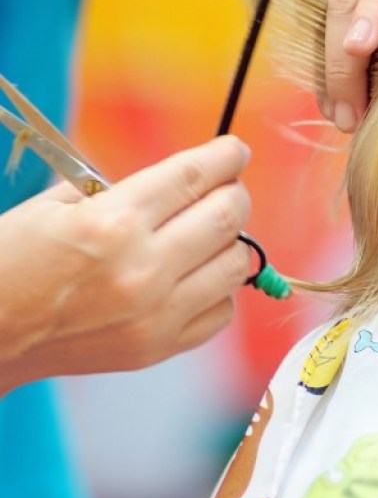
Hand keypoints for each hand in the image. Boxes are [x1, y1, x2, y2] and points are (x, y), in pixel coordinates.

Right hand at [0, 136, 252, 395]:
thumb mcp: (55, 207)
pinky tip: (197, 276)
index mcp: (113, 222)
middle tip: (228, 187)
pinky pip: (221, 310)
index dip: (225, 156)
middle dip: (235, 193)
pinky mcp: (159, 347)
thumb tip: (185, 182)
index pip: (193, 177)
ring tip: (210, 233)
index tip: (235, 150)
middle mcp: (143, 269)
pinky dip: (219, 288)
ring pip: (234, 265)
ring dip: (231, 241)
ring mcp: (156, 314)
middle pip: (226, 217)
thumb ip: (123, 191)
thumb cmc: (11, 261)